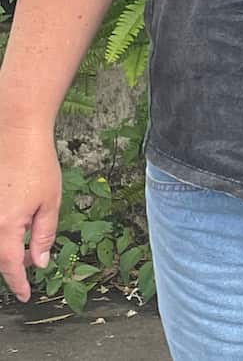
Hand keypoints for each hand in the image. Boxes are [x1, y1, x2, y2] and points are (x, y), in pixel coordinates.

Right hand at [0, 124, 62, 301]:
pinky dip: (1, 234)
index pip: (11, 267)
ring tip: (23, 245)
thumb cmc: (36, 164)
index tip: (24, 295)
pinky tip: (12, 226)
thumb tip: (39, 262)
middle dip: (14, 266)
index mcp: (6, 226)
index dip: (18, 284)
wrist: (16, 135)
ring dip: (5, 250)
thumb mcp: (51, 201)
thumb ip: (44, 234)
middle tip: (32, 262)